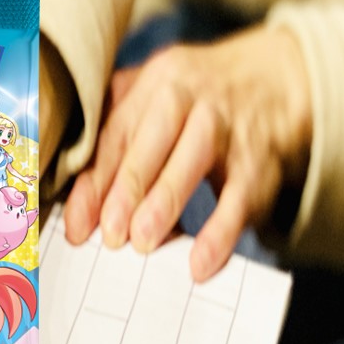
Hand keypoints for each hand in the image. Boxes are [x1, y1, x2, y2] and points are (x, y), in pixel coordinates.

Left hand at [64, 26, 311, 280]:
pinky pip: (238, 200)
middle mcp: (188, 100)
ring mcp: (225, 128)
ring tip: (142, 243)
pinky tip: (200, 264)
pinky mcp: (258, 163)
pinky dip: (220, 234)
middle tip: (109, 235)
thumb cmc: (197, 97)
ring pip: (191, 165)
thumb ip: (114, 124)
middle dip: (126, 191)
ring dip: (164, 205)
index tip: (76, 226)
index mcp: (154, 85)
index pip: (115, 136)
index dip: (94, 184)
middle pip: (149, 146)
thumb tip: (67, 181)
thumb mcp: (156, 90)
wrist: (277, 79)